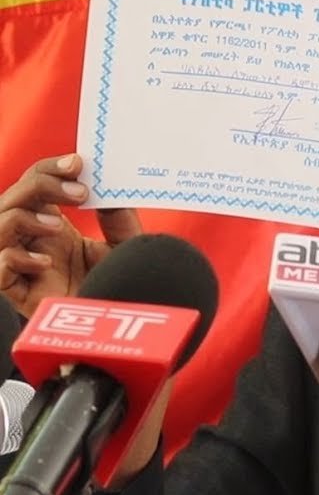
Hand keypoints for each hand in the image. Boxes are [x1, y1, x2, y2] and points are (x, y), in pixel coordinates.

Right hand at [0, 153, 141, 316]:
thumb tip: (107, 186)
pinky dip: (14, 259)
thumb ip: (118, 216)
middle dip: (41, 185)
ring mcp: (25, 265)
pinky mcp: (22, 294)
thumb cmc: (125, 286)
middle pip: (12, 198)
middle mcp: (34, 241)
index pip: (35, 183)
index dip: (50, 169)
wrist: (129, 330)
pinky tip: (46, 264)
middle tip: (80, 193)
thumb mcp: (126, 244)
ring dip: (22, 218)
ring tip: (60, 226)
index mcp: (54, 224)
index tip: (78, 163)